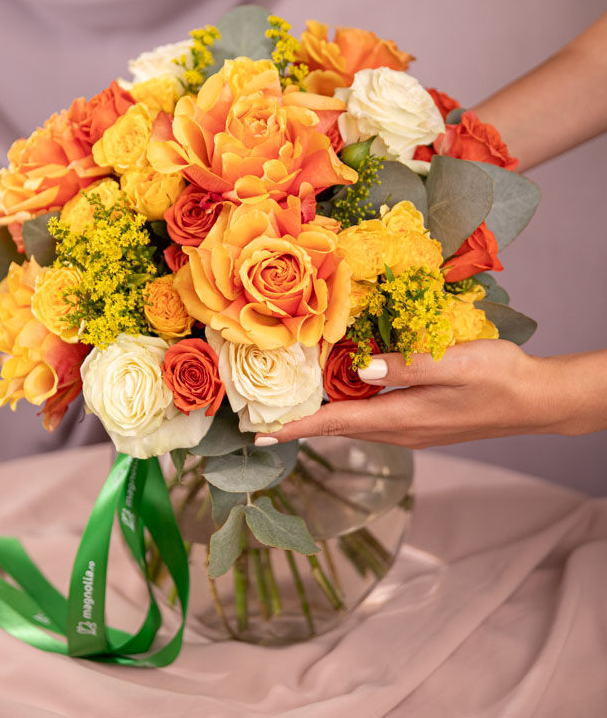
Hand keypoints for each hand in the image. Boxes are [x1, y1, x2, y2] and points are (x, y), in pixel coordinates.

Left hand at [254, 341, 606, 448]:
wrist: (536, 400)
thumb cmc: (498, 377)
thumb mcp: (450, 364)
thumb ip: (403, 365)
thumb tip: (360, 367)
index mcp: (402, 416)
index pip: (336, 422)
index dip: (297, 426)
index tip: (261, 433)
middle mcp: (402, 430)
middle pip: (341, 427)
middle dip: (304, 422)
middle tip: (269, 414)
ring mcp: (414, 430)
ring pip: (358, 424)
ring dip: (327, 415)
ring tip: (299, 403)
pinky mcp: (425, 424)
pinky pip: (376, 419)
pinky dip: (353, 409)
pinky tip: (350, 391)